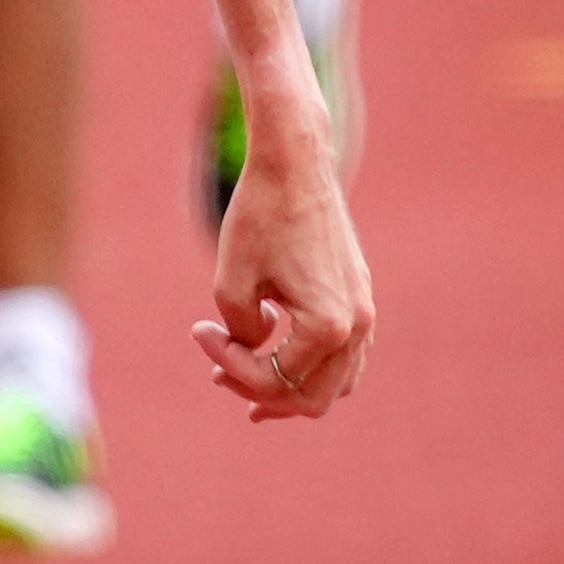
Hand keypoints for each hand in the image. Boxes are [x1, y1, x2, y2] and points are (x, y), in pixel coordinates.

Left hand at [190, 143, 370, 420]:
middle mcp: (356, 325)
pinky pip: (347, 356)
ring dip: (291, 389)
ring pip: (337, 384)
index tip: (198, 329)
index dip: (228, 364)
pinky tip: (281, 359)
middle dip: (261, 393)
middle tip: (218, 378)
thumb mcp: (231, 284)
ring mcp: (364, 312)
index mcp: (328, 327)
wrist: (295, 165)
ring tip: (247, 384)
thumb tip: (255, 353)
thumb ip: (240, 334)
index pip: (273, 379)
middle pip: (312, 398)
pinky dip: (314, 367)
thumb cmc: (259, 218)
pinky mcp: (360, 296)